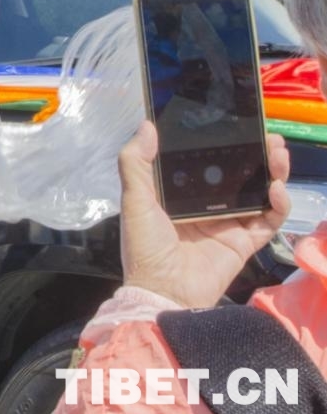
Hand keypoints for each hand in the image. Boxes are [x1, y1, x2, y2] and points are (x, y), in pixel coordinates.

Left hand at [119, 121, 290, 307]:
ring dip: (272, 171)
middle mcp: (207, 203)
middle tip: (267, 135)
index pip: (206, 160)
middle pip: (238, 172)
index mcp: (180, 191)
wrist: (163, 292)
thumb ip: (136, 164)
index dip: (222, 142)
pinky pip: (269, 219)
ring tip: (278, 152)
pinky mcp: (245, 241)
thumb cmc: (144, 246)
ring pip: (258, 190)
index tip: (233, 121)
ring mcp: (229, 222)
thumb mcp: (134, 200)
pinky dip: (278, 203)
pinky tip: (276, 189)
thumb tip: (147, 125)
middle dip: (255, 152)